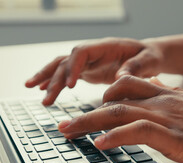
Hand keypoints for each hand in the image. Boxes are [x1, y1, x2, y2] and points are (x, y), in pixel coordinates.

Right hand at [25, 38, 163, 104]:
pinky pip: (67, 75)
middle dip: (54, 76)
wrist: (150, 55)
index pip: (82, 53)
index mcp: (106, 46)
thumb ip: (136, 67)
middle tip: (46, 95)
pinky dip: (54, 82)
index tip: (71, 85)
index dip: (74, 67)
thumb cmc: (151, 56)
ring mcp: (89, 61)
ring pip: (62, 66)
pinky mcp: (88, 71)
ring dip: (47, 77)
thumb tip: (120, 77)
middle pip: (67, 60)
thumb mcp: (150, 60)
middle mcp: (93, 52)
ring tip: (31, 88)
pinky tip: (42, 91)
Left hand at [58, 76, 182, 162]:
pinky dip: (114, 136)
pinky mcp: (177, 136)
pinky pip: (138, 130)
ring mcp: (169, 118)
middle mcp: (164, 103)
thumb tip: (168, 119)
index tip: (88, 106)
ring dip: (87, 122)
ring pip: (118, 112)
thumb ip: (181, 112)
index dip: (104, 96)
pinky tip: (99, 144)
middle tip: (63, 123)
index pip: (129, 88)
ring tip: (66, 132)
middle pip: (114, 99)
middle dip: (84, 112)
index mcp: (170, 97)